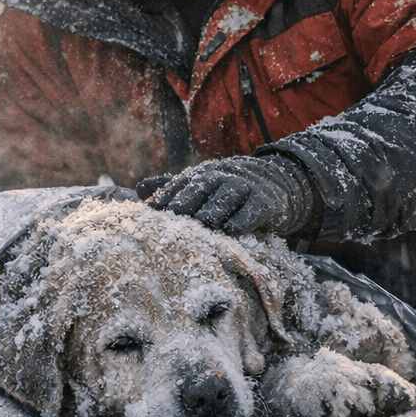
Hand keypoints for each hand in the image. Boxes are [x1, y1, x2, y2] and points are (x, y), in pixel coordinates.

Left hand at [137, 155, 317, 235]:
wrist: (276, 181)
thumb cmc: (230, 190)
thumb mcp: (202, 185)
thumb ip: (172, 187)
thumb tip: (139, 189)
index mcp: (197, 177)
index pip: (172, 193)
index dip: (159, 212)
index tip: (144, 230)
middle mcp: (217, 179)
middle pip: (192, 198)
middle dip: (179, 217)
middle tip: (164, 239)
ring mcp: (241, 188)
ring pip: (218, 205)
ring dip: (207, 221)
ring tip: (195, 238)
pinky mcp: (264, 202)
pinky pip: (248, 215)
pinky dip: (239, 224)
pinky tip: (230, 235)